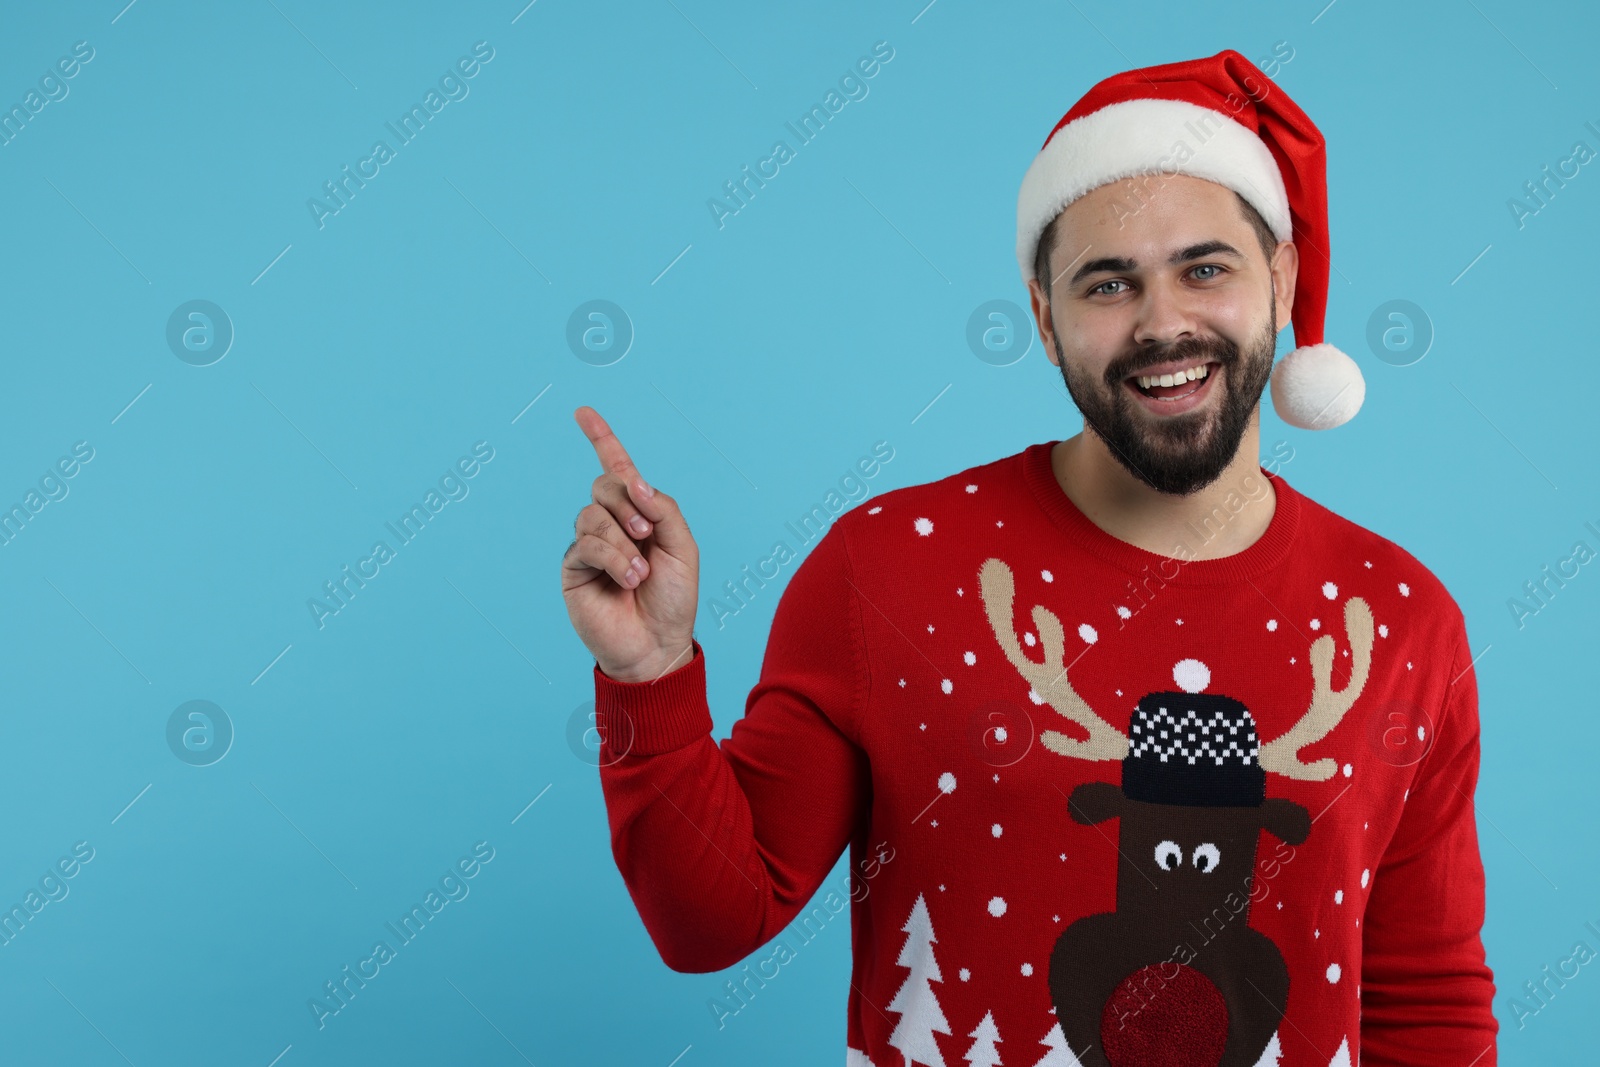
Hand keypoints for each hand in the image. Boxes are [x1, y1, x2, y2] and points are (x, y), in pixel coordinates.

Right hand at [561, 405, 698, 683]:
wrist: (658, 644)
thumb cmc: (674, 598)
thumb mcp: (683, 546)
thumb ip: (663, 508)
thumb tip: (633, 481)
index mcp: (638, 514)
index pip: (617, 469)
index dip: (601, 438)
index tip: (583, 412)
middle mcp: (610, 524)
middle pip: (605, 484)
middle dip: (627, 502)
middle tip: (646, 533)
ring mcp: (590, 545)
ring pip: (593, 513)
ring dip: (622, 540)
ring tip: (640, 572)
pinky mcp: (575, 568)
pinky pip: (586, 543)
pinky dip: (613, 558)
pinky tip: (628, 579)